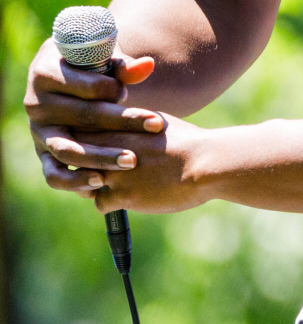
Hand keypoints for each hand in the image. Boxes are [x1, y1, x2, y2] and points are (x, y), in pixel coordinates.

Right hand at [24, 38, 164, 198]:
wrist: (65, 78)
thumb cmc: (88, 66)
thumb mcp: (101, 60)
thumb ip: (123, 66)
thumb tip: (148, 65)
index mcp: (46, 73)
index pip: (89, 86)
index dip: (114, 90)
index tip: (129, 92)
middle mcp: (36, 104)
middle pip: (84, 117)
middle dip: (123, 122)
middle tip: (156, 125)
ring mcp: (39, 132)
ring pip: (68, 150)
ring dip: (101, 158)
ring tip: (132, 161)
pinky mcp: (42, 154)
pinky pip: (53, 174)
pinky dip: (74, 181)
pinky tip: (101, 183)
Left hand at [45, 112, 209, 214]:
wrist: (205, 163)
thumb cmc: (187, 141)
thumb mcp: (156, 120)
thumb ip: (132, 124)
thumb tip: (123, 126)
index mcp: (119, 124)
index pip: (82, 129)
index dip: (83, 139)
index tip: (90, 146)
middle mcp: (111, 146)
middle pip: (76, 156)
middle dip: (81, 164)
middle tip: (92, 168)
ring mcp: (114, 171)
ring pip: (82, 182)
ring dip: (91, 185)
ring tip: (107, 185)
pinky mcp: (122, 195)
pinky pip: (99, 203)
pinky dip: (109, 203)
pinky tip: (124, 199)